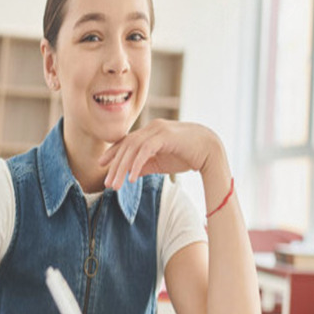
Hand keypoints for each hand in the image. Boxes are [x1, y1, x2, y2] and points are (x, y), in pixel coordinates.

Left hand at [99, 119, 224, 189]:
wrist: (211, 151)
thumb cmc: (188, 155)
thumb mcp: (161, 162)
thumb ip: (144, 165)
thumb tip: (129, 174)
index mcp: (150, 132)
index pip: (126, 141)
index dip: (113, 153)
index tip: (102, 165)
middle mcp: (152, 128)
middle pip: (126, 146)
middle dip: (114, 165)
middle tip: (107, 183)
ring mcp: (158, 130)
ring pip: (132, 148)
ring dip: (122, 168)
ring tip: (115, 185)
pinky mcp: (165, 136)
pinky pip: (145, 150)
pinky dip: (136, 164)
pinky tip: (131, 179)